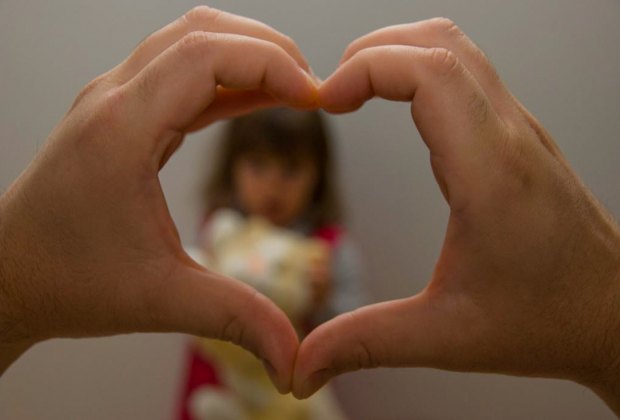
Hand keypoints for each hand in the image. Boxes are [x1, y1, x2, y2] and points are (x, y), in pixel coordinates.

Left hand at [0, 6, 317, 392]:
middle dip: (268, 51)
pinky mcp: (119, 113)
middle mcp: (112, 99)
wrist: (8, 277)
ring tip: (292, 90)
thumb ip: (237, 318)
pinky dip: (226, 77)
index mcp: (121, 130)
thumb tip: (295, 358)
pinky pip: (180, 73)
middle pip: (202, 33)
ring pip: (189, 41)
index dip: (272, 65)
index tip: (315, 99)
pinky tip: (255, 100)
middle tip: (312, 91)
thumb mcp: (161, 301)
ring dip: (246, 55)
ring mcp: (112, 100)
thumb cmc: (69, 283)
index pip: (206, 56)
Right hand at [293, 18, 619, 411]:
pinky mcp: (517, 137)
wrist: (616, 317)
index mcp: (490, 175)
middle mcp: (509, 138)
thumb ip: (365, 344)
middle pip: (439, 43)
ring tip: (356, 92)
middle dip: (372, 53)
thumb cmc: (545, 322)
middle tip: (332, 94)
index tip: (326, 100)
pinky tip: (399, 109)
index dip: (367, 68)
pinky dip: (420, 72)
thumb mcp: (445, 337)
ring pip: (457, 50)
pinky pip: (468, 75)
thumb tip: (300, 366)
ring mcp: (518, 131)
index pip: (430, 72)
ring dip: (398, 55)